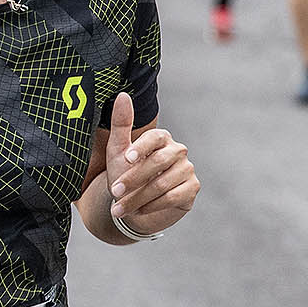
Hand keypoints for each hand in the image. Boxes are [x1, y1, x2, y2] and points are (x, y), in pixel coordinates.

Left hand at [103, 93, 196, 238]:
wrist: (135, 205)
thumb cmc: (125, 173)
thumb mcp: (117, 150)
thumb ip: (121, 123)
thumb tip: (122, 95)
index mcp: (161, 138)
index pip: (155, 137)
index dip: (141, 147)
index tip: (126, 158)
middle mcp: (177, 151)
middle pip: (158, 162)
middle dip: (133, 179)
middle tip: (115, 191)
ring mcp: (187, 169)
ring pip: (163, 183)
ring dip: (138, 197)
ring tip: (119, 208)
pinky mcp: (192, 188)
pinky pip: (173, 197)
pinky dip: (153, 205)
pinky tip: (139, 211)